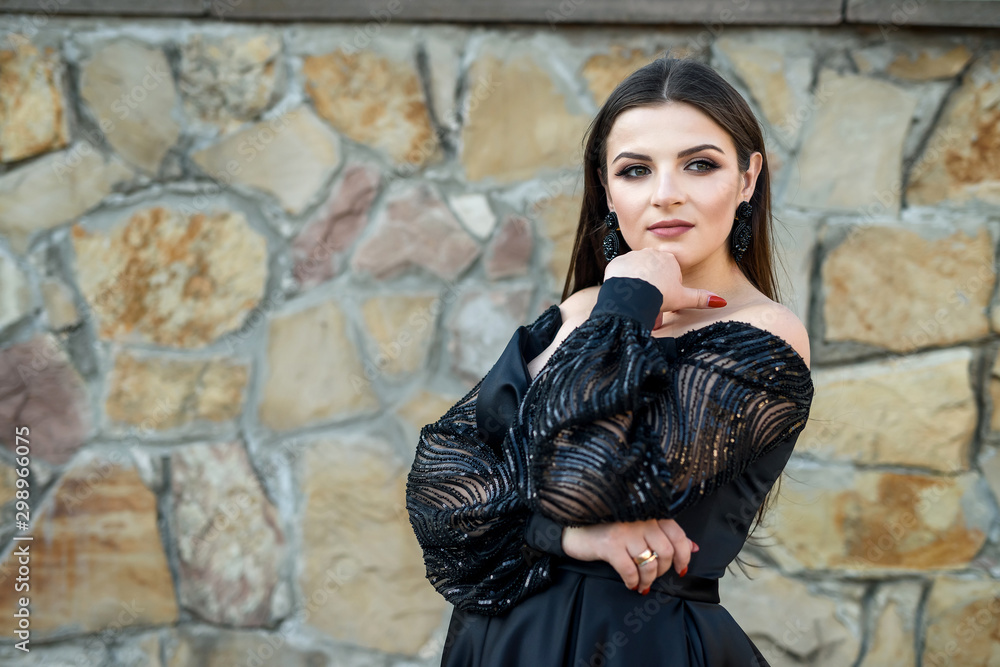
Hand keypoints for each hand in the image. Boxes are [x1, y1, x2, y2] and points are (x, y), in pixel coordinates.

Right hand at [561, 518, 699, 593]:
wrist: (575, 528)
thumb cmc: (610, 527)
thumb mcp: (639, 526)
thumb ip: (666, 534)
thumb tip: (694, 547)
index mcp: (650, 513)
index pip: (678, 535)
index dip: (684, 555)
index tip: (681, 569)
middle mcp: (640, 519)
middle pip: (666, 552)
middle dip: (663, 570)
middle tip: (653, 576)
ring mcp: (625, 531)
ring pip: (649, 563)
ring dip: (648, 580)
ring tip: (642, 584)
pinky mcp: (610, 545)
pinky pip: (630, 570)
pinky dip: (632, 581)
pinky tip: (630, 584)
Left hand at [604, 248, 725, 313]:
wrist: (632, 294)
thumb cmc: (659, 295)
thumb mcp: (682, 298)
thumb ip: (700, 298)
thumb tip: (721, 301)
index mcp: (668, 259)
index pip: (670, 274)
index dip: (668, 290)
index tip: (665, 300)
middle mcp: (650, 253)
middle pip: (653, 275)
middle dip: (653, 290)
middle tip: (651, 306)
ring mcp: (632, 257)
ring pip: (637, 275)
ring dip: (638, 288)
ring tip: (637, 303)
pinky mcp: (617, 264)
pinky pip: (621, 275)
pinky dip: (623, 285)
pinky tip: (625, 295)